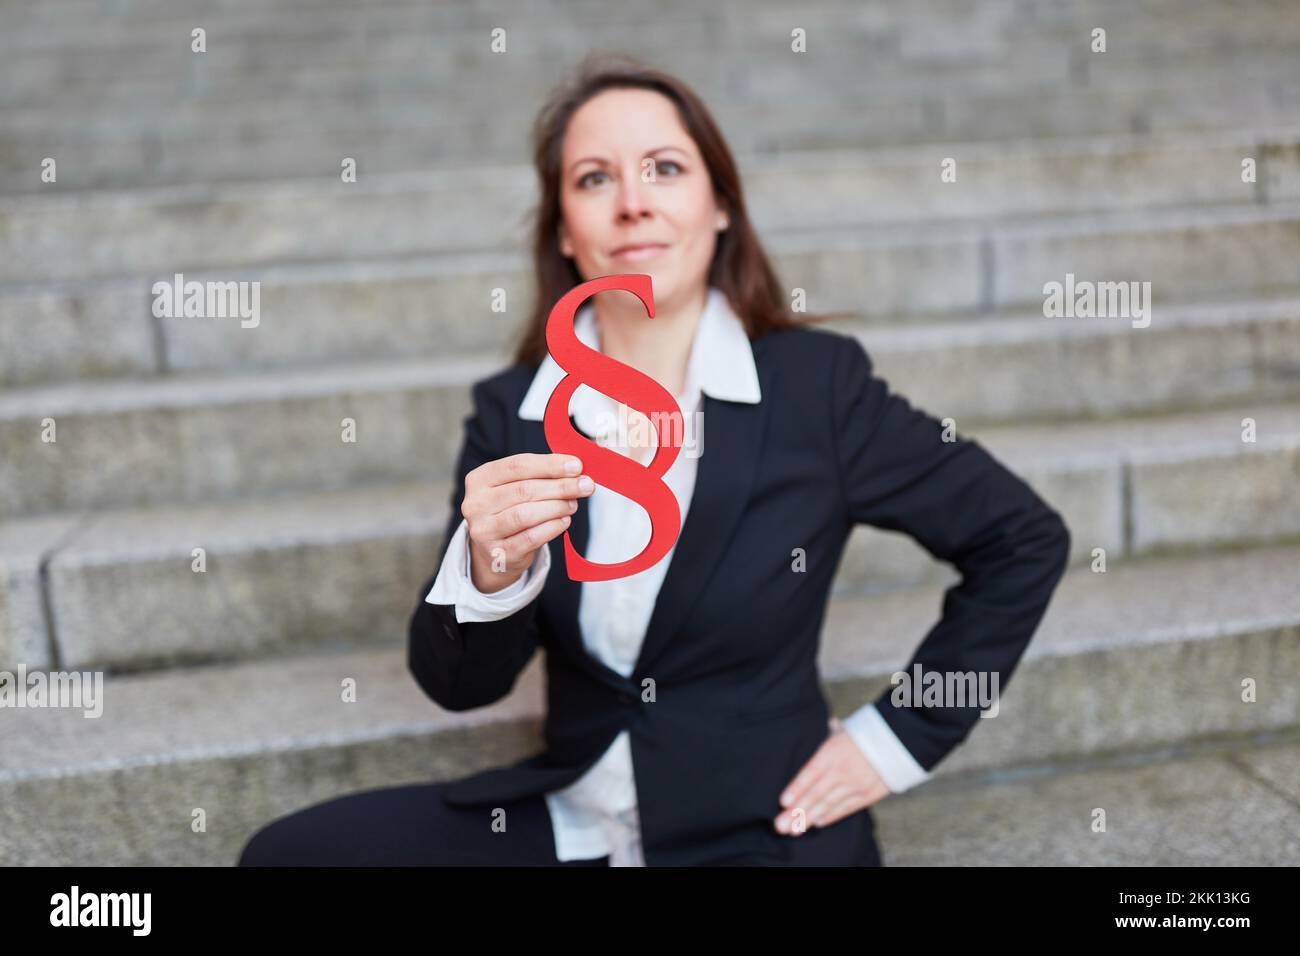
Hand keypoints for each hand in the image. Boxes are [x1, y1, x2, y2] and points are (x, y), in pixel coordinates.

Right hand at [462, 453, 595, 592]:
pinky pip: (530, 538)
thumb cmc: (510, 510)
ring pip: (525, 514)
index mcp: (479, 479)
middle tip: (585, 485)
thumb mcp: (516, 487)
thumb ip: (540, 475)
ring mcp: (484, 531)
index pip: (517, 465)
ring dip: (556, 507)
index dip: (549, 465)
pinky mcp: (498, 554)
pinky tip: (564, 521)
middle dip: (560, 486)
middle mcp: (475, 504)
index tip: (576, 466)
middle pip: (524, 490)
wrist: (494, 551)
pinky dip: (552, 527)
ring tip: (573, 504)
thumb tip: (575, 469)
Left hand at [772, 716, 890, 835]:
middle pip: (817, 794)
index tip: (783, 802)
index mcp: (834, 751)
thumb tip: (816, 731)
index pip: (811, 772)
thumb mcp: (843, 730)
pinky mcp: (868, 794)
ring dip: (810, 818)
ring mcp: (857, 784)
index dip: (797, 788)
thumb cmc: (867, 732)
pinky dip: (831, 816)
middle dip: (797, 812)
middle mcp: (844, 770)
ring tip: (794, 829)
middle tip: (781, 825)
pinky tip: (817, 822)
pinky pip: (846, 808)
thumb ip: (824, 737)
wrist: (900, 741)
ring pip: (829, 804)